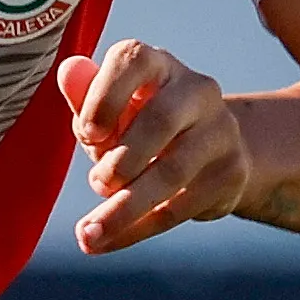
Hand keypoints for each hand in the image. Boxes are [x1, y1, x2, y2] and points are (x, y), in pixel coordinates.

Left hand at [67, 40, 251, 254]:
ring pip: (172, 172)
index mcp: (159, 65)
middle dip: (120, 160)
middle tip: (97, 184)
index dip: (105, 95)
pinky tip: (111, 240)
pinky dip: (139, 229)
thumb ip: (86, 94)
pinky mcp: (230, 172)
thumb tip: (68, 72)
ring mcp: (220, 131)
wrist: (213, 152)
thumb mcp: (114, 110)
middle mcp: (197, 89)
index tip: (87, 134)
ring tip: (90, 233)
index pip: (134, 59)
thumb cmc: (144, 125)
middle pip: (160, 120)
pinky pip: (181, 207)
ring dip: (125, 208)